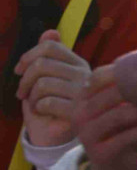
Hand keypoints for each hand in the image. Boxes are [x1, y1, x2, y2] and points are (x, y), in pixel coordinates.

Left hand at [18, 31, 91, 147]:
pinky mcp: (78, 113)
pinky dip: (37, 108)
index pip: (50, 47)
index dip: (28, 56)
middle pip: (42, 64)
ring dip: (31, 96)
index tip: (18, 70)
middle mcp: (85, 76)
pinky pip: (46, 102)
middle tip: (21, 93)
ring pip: (42, 83)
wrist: (62, 137)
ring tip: (34, 104)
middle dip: (24, 79)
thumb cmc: (54, 104)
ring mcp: (83, 94)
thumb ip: (49, 56)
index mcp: (79, 64)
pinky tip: (42, 113)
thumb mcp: (49, 78)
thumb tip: (50, 32)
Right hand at [74, 62, 136, 169]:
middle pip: (112, 94)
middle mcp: (80, 115)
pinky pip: (128, 137)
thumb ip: (134, 93)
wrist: (111, 169)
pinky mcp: (101, 154)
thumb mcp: (123, 110)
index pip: (99, 77)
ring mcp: (88, 135)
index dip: (125, 70)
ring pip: (121, 115)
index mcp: (83, 99)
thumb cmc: (121, 131)